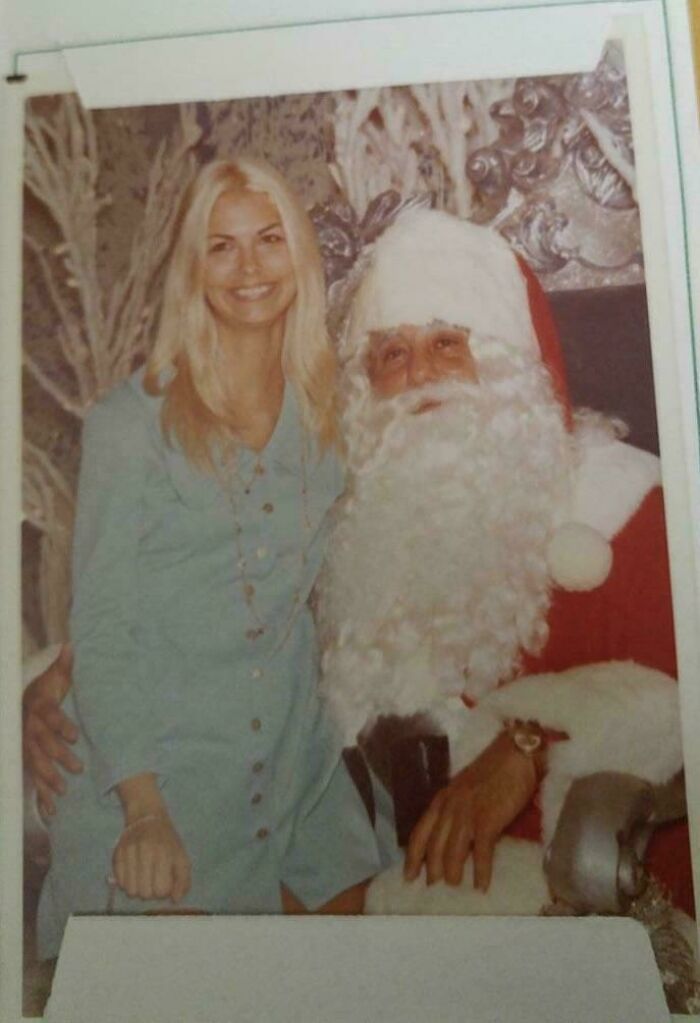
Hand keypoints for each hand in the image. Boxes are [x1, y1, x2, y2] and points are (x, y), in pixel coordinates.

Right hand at [22, 644, 82, 814]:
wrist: (23, 699)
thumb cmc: (46, 687)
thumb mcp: (55, 675)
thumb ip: (65, 665)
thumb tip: (71, 646)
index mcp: (39, 706)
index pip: (50, 716)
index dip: (60, 725)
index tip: (75, 734)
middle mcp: (29, 727)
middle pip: (42, 743)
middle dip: (58, 756)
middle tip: (78, 768)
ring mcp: (26, 744)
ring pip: (34, 763)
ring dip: (47, 778)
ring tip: (62, 791)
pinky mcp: (26, 758)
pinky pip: (31, 777)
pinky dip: (39, 794)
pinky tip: (50, 810)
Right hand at [112, 814, 191, 902]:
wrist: (147, 818)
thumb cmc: (167, 843)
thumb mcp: (181, 858)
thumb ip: (183, 881)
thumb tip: (175, 900)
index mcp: (164, 853)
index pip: (161, 890)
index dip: (164, 891)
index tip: (165, 882)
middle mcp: (145, 851)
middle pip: (144, 894)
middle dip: (151, 893)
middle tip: (154, 881)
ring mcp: (128, 853)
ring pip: (130, 891)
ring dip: (138, 890)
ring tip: (144, 878)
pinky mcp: (116, 854)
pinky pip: (119, 883)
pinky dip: (127, 883)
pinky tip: (134, 873)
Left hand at [404, 730, 539, 890]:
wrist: (516, 754)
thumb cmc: (494, 770)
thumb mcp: (465, 789)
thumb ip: (457, 809)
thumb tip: (455, 839)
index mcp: (442, 798)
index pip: (419, 832)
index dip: (412, 856)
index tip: (408, 876)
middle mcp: (450, 806)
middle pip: (433, 845)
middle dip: (431, 869)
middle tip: (432, 887)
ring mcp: (468, 813)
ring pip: (453, 851)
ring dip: (453, 873)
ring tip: (455, 887)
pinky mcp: (488, 818)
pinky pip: (481, 852)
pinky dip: (481, 871)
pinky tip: (481, 886)